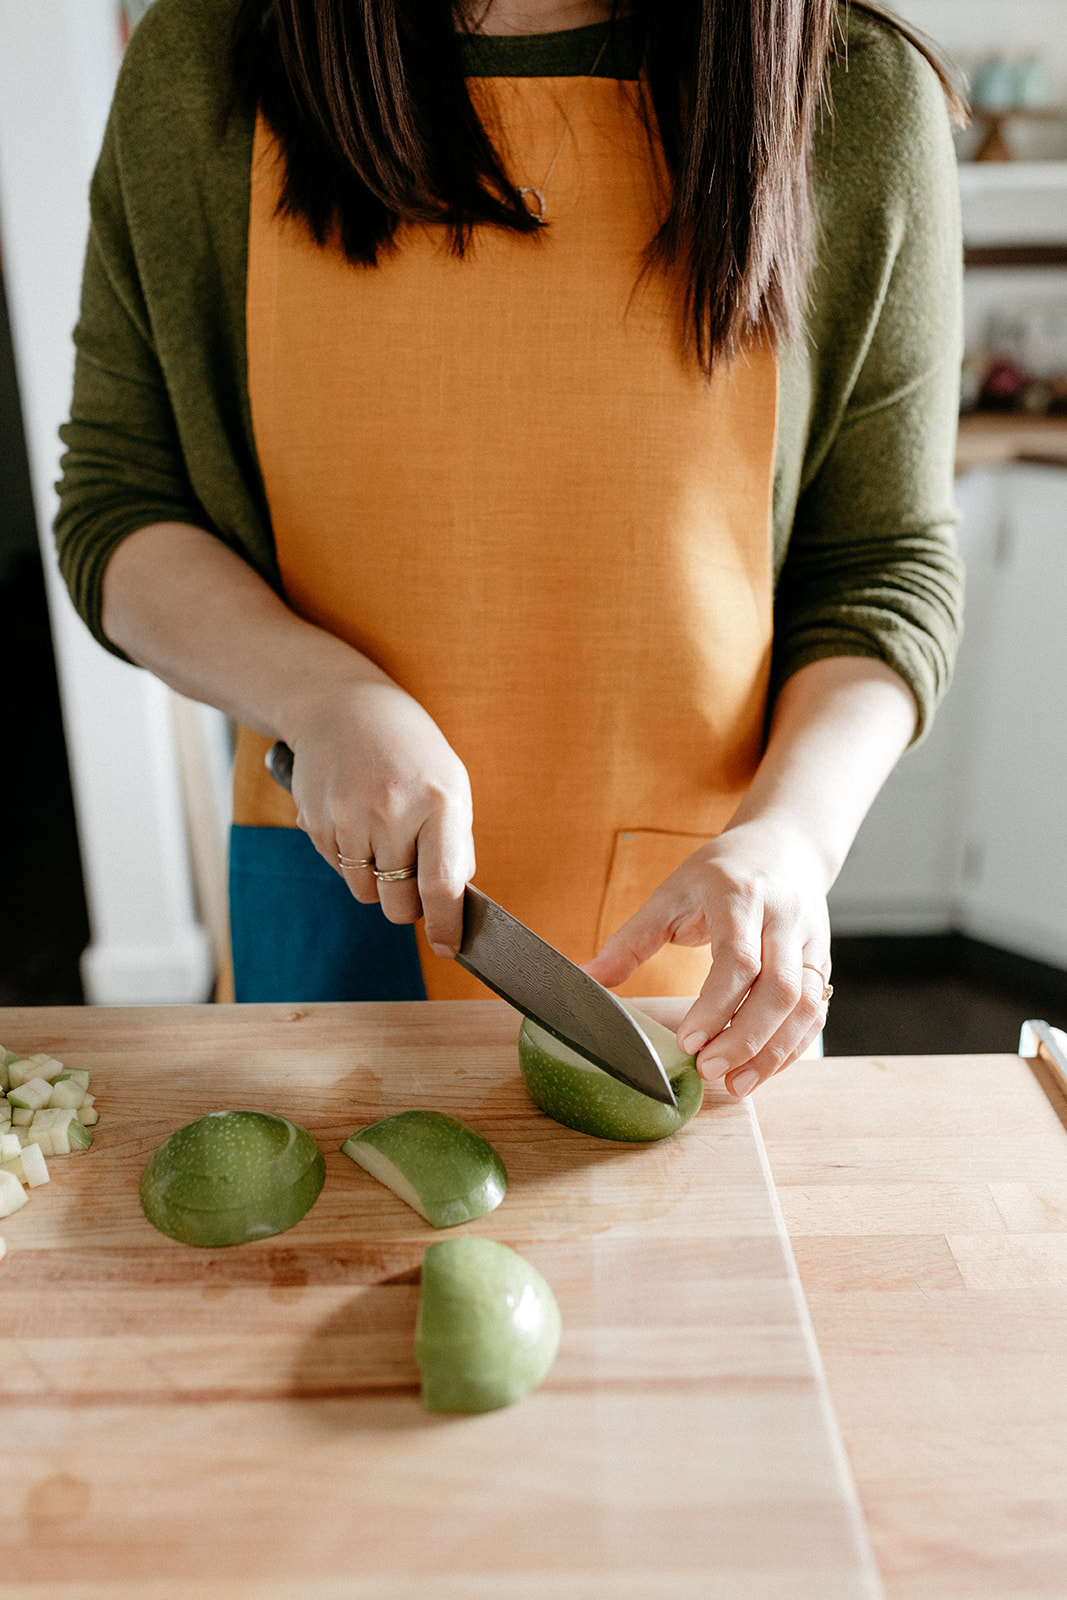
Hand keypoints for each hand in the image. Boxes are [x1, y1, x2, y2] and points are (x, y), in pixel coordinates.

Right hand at [286, 679, 474, 956]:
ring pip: (365, 892)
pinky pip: (338, 870)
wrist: (344, 707)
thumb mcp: (449, 785)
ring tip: (382, 834)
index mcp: (439, 801)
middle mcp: (392, 811)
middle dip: (407, 904)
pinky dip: (350, 859)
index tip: (449, 947)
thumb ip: (455, 846)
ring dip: (376, 881)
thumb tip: (453, 905)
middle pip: (399, 902)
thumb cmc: (409, 753)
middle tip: (410, 875)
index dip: (446, 926)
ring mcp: (349, 817)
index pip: (441, 884)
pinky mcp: (315, 821)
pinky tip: (356, 819)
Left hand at [582, 819, 832, 1095]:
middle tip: (708, 1070)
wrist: (783, 846)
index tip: (687, 1042)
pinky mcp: (822, 962)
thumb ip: (630, 941)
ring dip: (773, 1053)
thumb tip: (585, 979)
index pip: (737, 959)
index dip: (715, 1006)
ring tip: (735, 1084)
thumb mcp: (669, 894)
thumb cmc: (720, 873)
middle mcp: (783, 918)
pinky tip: (760, 1069)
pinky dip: (790, 1047)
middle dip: (746, 1038)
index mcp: (740, 896)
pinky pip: (815, 1013)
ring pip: (805, 1006)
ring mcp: (810, 941)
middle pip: (779, 989)